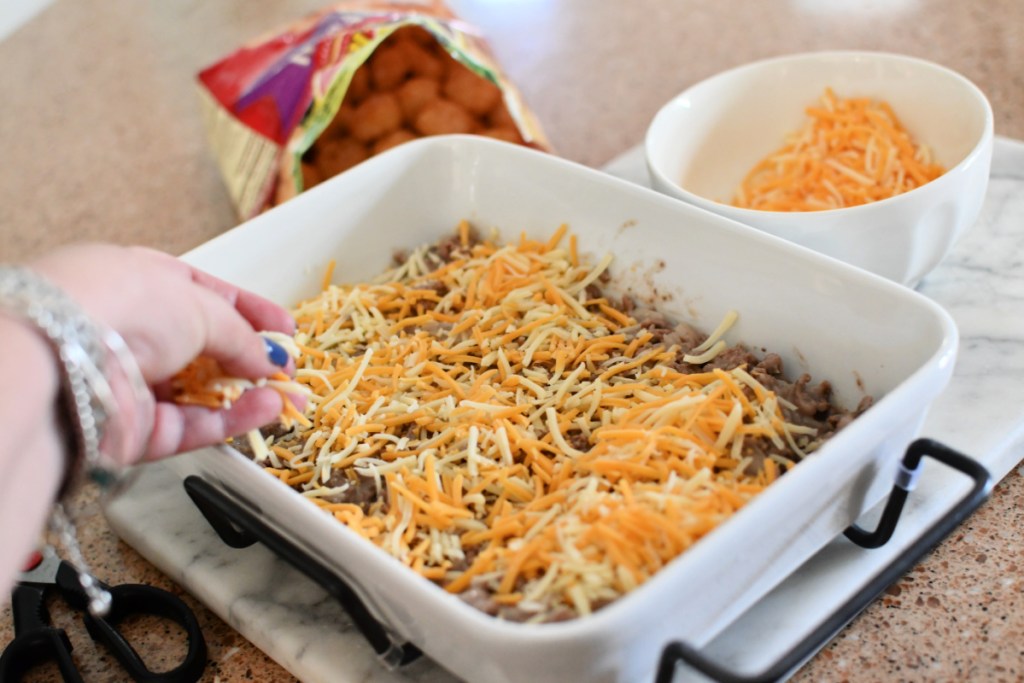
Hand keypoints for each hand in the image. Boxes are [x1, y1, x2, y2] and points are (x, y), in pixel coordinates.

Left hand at [32, 243, 295, 462]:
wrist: (61, 355)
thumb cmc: (121, 304)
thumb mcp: (200, 304)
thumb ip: (241, 334)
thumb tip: (267, 358)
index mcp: (139, 281)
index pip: (205, 296)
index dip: (249, 311)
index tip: (284, 327)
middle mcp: (131, 330)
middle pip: (205, 348)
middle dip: (252, 357)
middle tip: (287, 366)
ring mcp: (130, 381)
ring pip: (201, 393)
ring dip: (248, 392)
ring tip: (286, 392)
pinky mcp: (132, 429)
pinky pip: (192, 426)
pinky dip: (232, 420)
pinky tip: (265, 410)